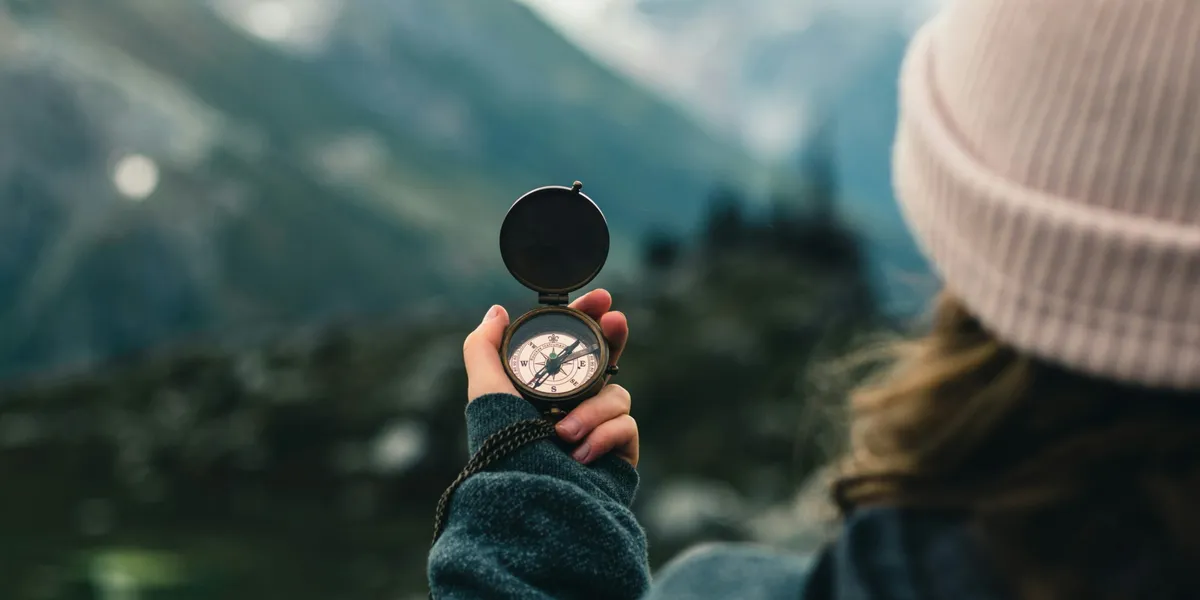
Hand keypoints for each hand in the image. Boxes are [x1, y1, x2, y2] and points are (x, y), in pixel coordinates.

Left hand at [462, 288, 635, 465]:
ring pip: (616, 394)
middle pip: (606, 361)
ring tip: (564, 434)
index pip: (573, 347)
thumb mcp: (485, 391)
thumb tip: (497, 311)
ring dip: (591, 410)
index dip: (589, 319)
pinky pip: (625, 426)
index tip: (601, 298)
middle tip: (616, 320)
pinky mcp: (619, 453)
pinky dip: (602, 436)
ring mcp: (598, 430)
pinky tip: (580, 455)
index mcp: (545, 391)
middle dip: (613, 337)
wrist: (530, 499)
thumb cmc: (505, 448)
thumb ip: (484, 347)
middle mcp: (573, 407)